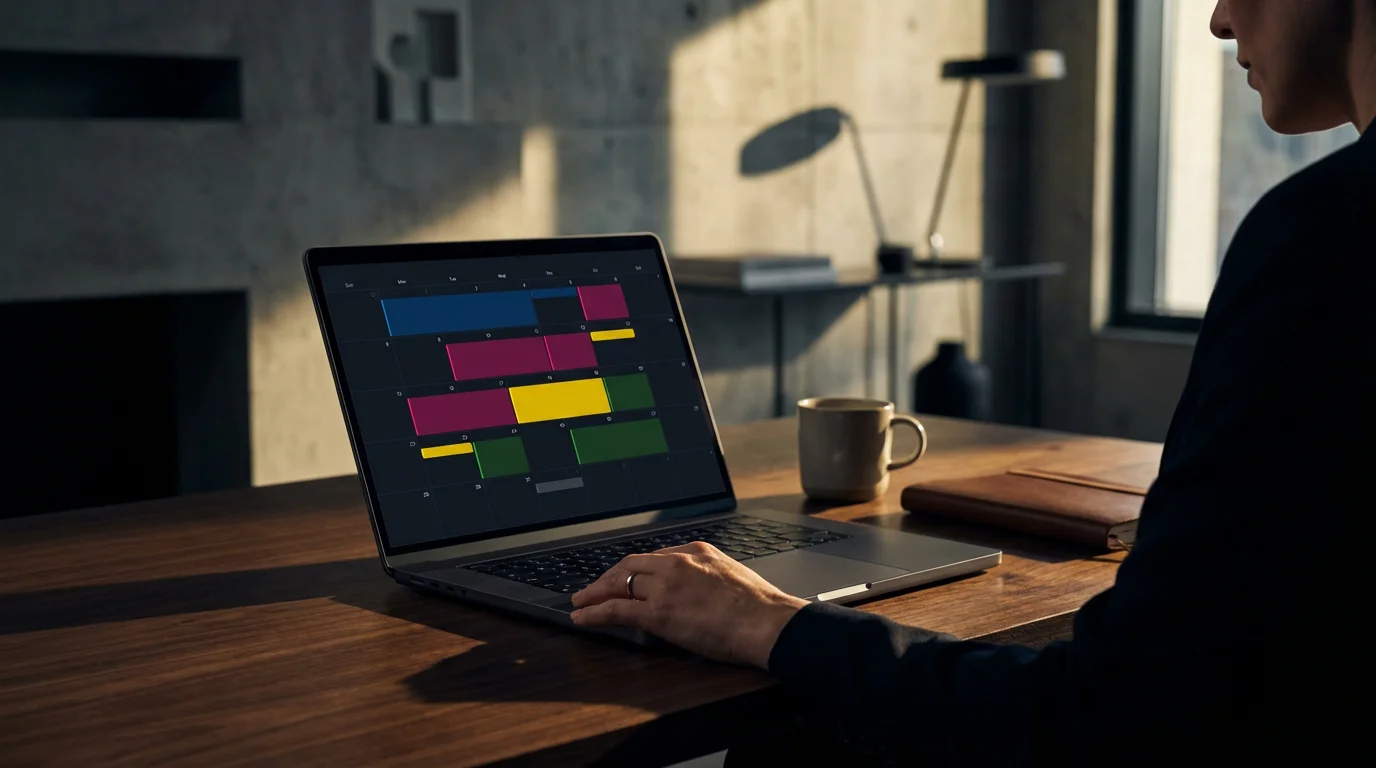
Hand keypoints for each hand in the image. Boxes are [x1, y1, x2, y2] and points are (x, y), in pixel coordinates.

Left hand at [570, 542, 808, 667]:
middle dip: (608, 577)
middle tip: (593, 588)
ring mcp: (666, 585)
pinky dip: (595, 612)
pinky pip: (617, 610)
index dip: (633, 570)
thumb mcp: (730, 575)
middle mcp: (677, 561)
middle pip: (630, 565)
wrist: (768, 622)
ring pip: (619, 583)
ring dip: (595, 592)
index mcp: (696, 551)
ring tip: (581, 601)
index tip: (624, 577)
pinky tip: (582, 616)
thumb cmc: (760, 607)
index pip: (654, 557)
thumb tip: (697, 592)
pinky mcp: (660, 612)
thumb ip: (707, 576)